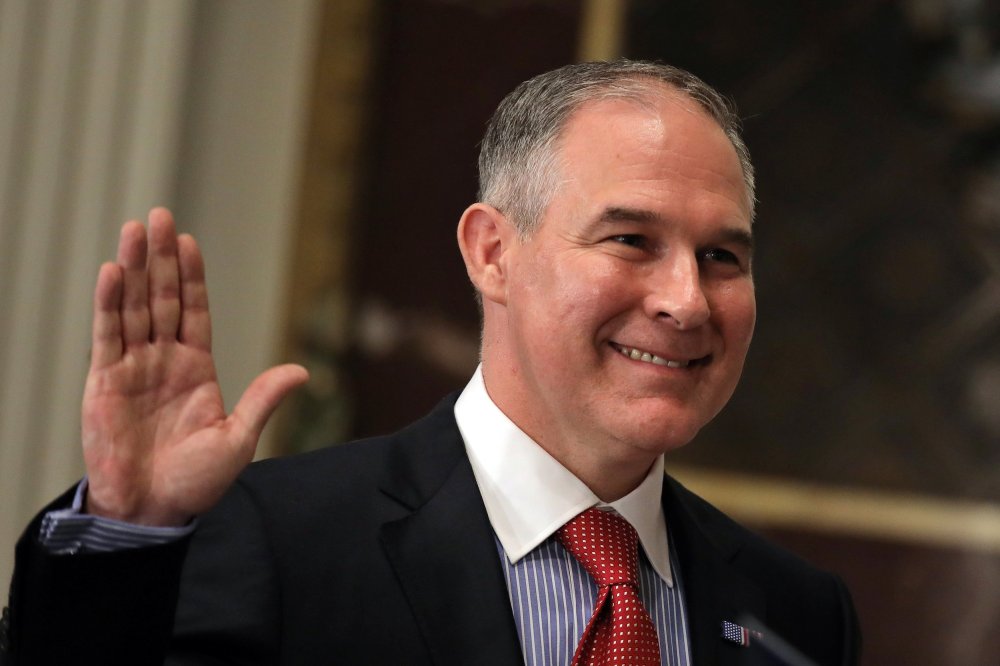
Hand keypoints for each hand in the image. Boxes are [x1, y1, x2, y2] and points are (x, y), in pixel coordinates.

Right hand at [81, 208, 307, 525]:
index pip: (193, 311)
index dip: (191, 277)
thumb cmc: (195, 480)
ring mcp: (133, 368)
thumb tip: (302, 370)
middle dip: (160, 258)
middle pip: (160, 298)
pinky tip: (112, 272)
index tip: (189, 243)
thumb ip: (262, 399)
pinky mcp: (104, 382)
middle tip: (159, 216)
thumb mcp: (238, 437)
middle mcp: (163, 361)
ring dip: (133, 269)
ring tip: (135, 229)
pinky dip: (108, 304)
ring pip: (132, 308)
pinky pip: (107, 336)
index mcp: (196, 369)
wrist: (153, 512)